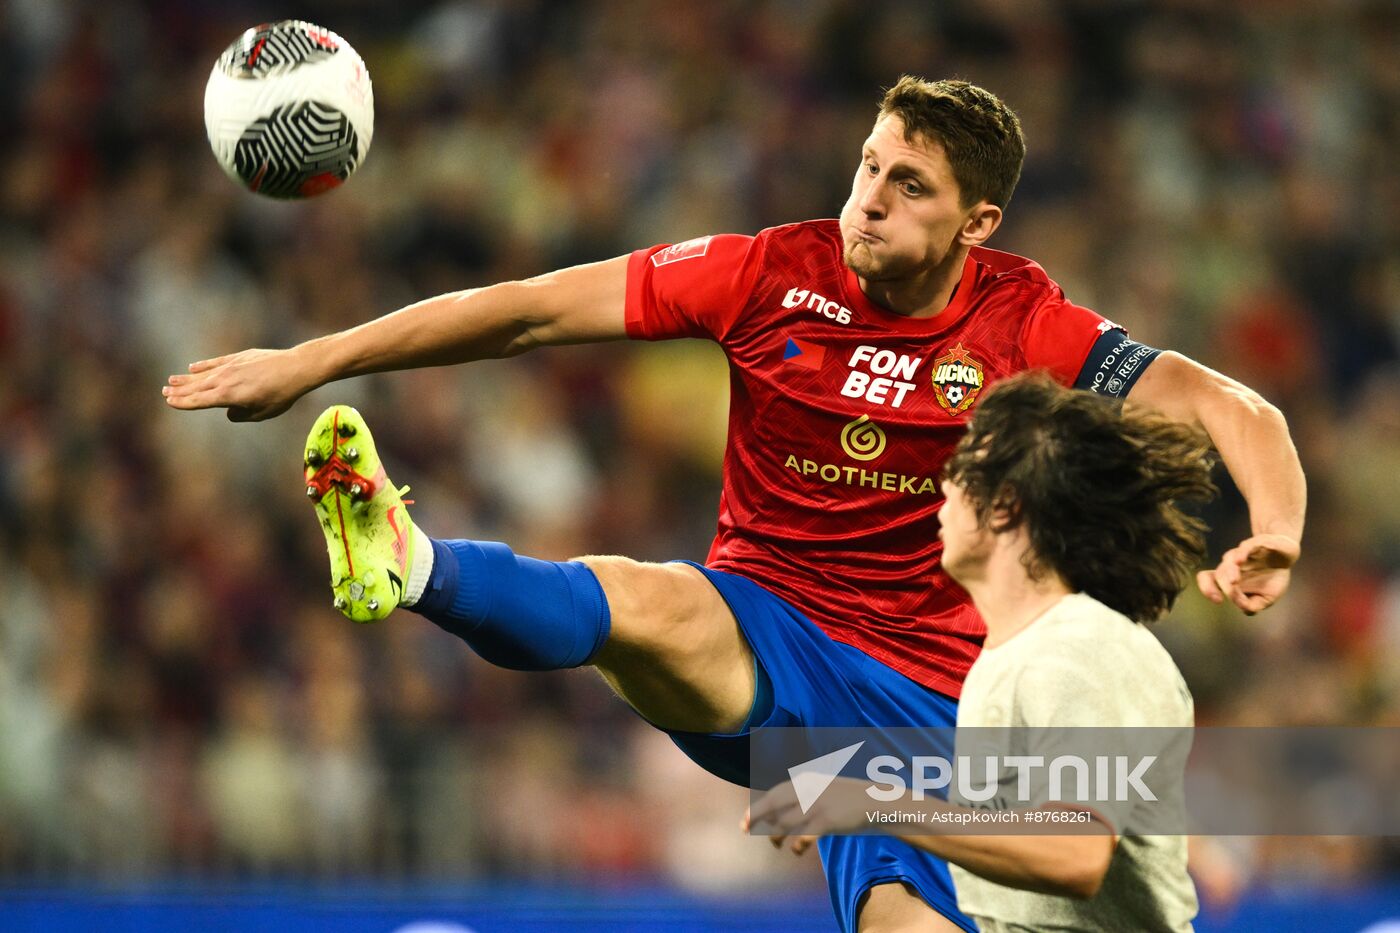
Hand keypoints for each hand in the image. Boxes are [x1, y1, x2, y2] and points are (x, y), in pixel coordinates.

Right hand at [163, 347, 315, 421]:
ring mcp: (231, 367)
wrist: (295, 368)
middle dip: (179, 390)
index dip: (183, 402)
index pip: (199, 401)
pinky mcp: (239, 357)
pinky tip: (193, 367)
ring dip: (186, 378)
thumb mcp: (261, 413)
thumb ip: (241, 416)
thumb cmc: (281, 395)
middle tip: (164, 392)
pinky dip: (204, 365)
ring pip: (203, 374)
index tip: (169, 402)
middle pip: (196, 387)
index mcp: (228, 396)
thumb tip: (229, 412)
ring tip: (171, 380)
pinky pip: (216, 362)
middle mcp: (225, 380)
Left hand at [743, 777, 872, 855]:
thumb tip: (781, 813)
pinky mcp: (827, 821)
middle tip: (744, 828)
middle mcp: (808, 790)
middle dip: (756, 816)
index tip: (746, 819)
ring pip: (785, 822)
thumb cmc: (847, 799)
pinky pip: (804, 836)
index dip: (758, 806)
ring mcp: (817, 805)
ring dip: (776, 836)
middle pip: (773, 803)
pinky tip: (797, 851)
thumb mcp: (824, 789)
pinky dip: (798, 845)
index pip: (775, 793)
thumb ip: (804, 796)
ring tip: (777, 845)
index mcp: (807, 781)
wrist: (875, 801)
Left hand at [1196, 534, 1299, 615]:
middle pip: (1219, 574)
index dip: (1207, 589)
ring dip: (1229, 571)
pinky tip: (1240, 561)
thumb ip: (1253, 606)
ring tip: (1234, 581)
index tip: (1218, 600)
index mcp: (1229, 578)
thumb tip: (1243, 608)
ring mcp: (1242, 554)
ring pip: (1228, 559)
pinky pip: (1245, 547)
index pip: (1208, 579)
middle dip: (1225, 586)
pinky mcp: (1255, 544)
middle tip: (1235, 594)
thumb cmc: (1271, 578)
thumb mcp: (1266, 598)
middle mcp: (1231, 565)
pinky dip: (1241, 554)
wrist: (1286, 555)